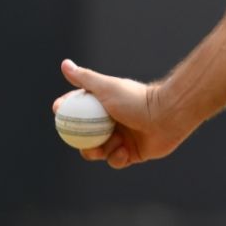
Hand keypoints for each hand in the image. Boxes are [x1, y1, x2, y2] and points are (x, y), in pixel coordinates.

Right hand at [53, 59, 189, 168]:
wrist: (167, 115)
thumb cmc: (137, 99)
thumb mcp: (107, 88)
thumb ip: (85, 78)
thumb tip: (64, 64)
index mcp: (105, 107)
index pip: (78, 112)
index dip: (66, 114)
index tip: (58, 112)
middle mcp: (112, 122)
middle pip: (85, 137)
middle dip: (81, 143)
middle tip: (85, 143)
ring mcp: (122, 138)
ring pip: (98, 152)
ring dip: (101, 151)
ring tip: (114, 142)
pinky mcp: (133, 153)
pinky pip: (116, 161)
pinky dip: (117, 158)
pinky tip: (125, 150)